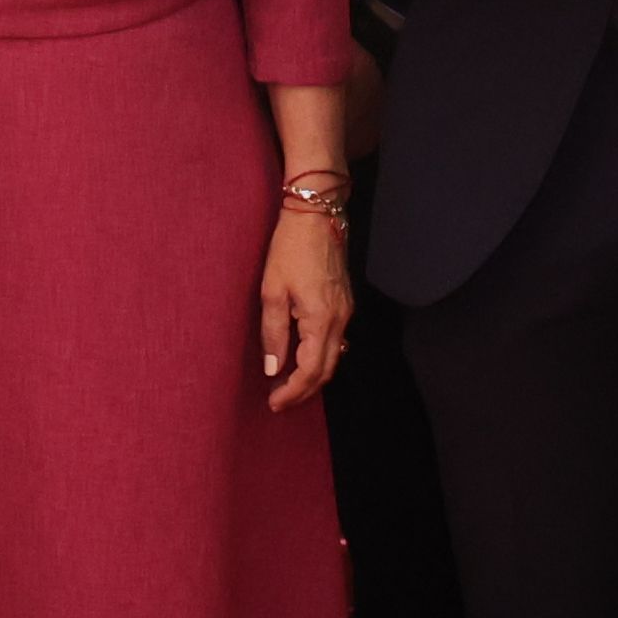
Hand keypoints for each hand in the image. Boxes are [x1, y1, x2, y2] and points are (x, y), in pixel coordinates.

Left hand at [260, 201, 352, 407]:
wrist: (317, 214)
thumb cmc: (290, 248)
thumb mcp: (272, 291)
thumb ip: (273, 333)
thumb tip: (273, 369)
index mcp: (321, 319)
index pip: (311, 370)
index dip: (293, 391)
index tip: (273, 403)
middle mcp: (340, 319)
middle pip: (327, 370)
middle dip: (304, 390)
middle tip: (279, 401)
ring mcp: (346, 311)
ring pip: (334, 357)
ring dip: (313, 376)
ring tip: (288, 385)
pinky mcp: (345, 302)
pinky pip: (336, 341)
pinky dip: (320, 357)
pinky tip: (302, 358)